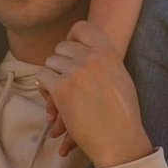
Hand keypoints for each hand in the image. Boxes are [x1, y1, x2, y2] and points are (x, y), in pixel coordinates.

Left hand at [38, 17, 150, 167]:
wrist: (120, 139)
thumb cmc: (124, 113)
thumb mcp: (121, 77)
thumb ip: (105, 61)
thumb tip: (88, 52)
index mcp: (107, 51)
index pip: (82, 28)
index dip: (72, 37)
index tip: (71, 49)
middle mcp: (90, 57)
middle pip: (62, 47)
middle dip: (60, 61)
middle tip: (64, 75)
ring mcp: (75, 72)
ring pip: (50, 62)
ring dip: (51, 75)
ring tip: (57, 90)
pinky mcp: (61, 89)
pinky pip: (42, 77)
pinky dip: (44, 87)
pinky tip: (52, 99)